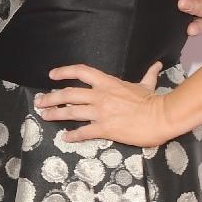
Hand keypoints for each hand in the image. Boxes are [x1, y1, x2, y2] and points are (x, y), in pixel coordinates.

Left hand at [34, 63, 176, 148]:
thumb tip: (156, 65)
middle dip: (51, 97)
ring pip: (71, 112)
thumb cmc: (154, 101)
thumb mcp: (147, 85)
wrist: (161, 117)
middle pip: (69, 94)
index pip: (81, 72)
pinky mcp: (105, 129)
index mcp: (108, 83)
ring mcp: (101, 112)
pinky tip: (65, 137)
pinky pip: (84, 132)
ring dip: (55, 114)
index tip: (52, 75)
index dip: (64, 72)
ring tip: (44, 116)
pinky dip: (72, 135)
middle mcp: (100, 96)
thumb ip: (148, 75)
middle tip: (39, 101)